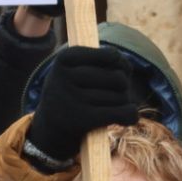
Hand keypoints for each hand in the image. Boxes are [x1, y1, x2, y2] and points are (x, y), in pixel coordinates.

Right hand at [26, 46, 139, 163]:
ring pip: (122, 97)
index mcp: (64, 58)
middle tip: (107, 92)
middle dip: (121, 86)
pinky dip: (130, 115)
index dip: (120, 64)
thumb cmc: (74, 89)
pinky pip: (123, 113)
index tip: (112, 70)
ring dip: (121, 103)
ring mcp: (72, 98)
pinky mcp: (82, 119)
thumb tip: (124, 75)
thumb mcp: (80, 67)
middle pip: (119, 78)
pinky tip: (126, 116)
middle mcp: (64, 76)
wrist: (51, 125)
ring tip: (103, 106)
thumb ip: (108, 61)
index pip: (113, 55)